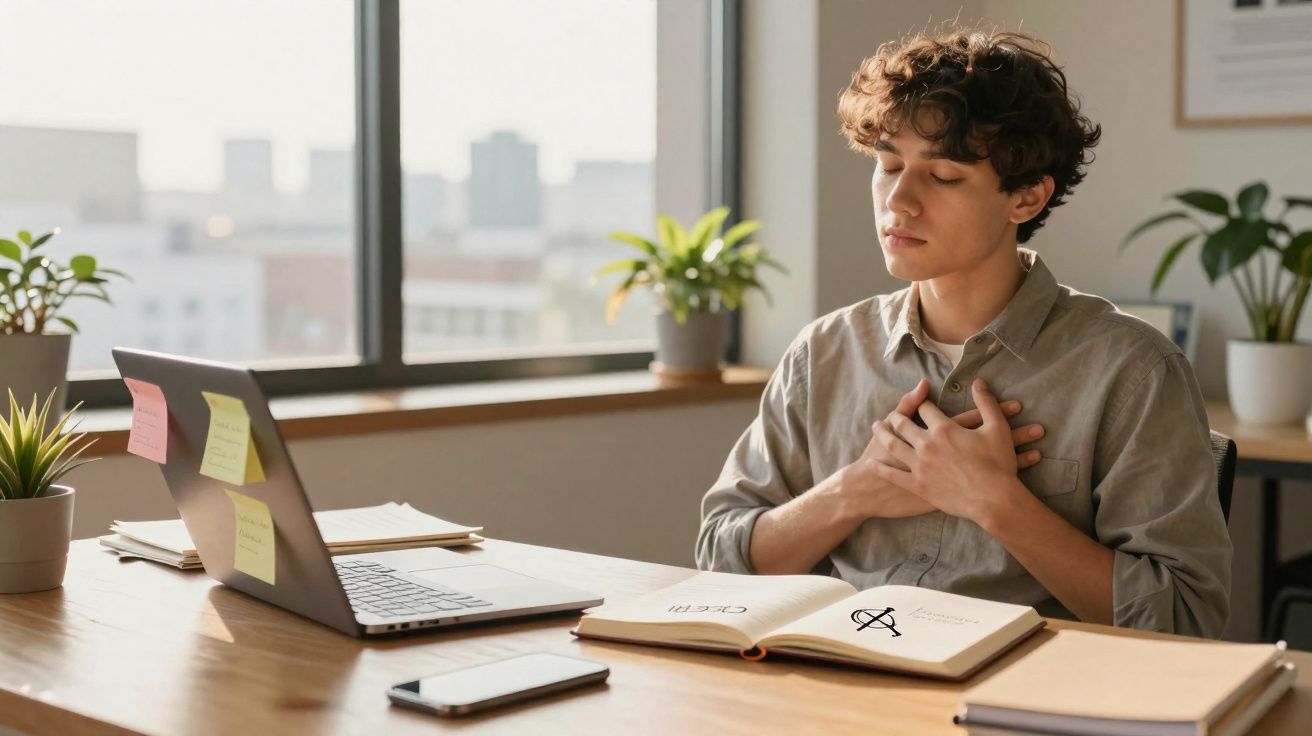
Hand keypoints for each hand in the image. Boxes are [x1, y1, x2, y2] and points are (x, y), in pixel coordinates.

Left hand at [867, 378, 1036, 522]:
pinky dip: (879, 467)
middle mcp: (926, 444)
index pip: (926, 408)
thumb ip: (986, 402)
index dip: (923, 403)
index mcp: (943, 429)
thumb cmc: (998, 464)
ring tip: (875, 427)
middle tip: (890, 414)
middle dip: (896, 417)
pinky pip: (892, 475)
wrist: (994, 500)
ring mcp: (919, 466)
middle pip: (904, 424)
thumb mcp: (997, 427)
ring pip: (893, 445)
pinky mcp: (917, 486)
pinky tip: (871, 462)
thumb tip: (978, 382)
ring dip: (882, 434)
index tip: (921, 402)